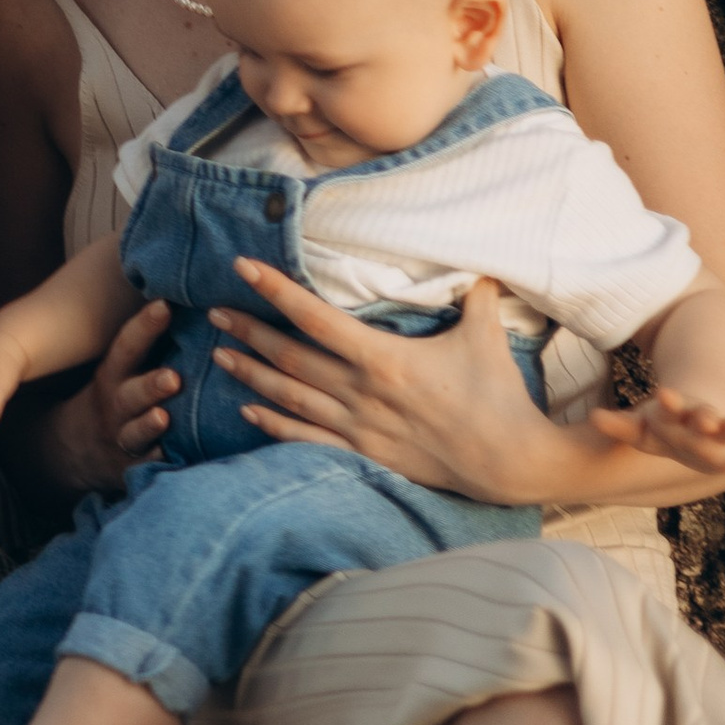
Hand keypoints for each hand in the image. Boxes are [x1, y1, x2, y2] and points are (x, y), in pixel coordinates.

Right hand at [24, 300, 180, 502]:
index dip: (145, 326)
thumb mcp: (121, 367)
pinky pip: (143, 467)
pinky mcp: (129, 467)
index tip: (165, 306)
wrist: (74, 447)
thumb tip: (188, 297)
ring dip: (149, 425)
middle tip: (173, 377)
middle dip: (151, 385)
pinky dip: (155, 463)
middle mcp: (116, 403)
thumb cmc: (116, 394)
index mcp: (114, 373)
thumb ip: (149, 341)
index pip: (128, 346)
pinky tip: (168, 458)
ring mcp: (121, 436)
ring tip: (163, 418)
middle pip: (130, 392)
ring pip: (134, 433)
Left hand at [212, 269, 562, 506]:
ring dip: (252, 375)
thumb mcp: (484, 334)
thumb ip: (473, 296)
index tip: (243, 269)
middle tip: (214, 312)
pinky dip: (274, 425)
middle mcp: (360, 393)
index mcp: (382, 359)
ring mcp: (358, 427)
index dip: (276, 291)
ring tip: (219, 357)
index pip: (315, 317)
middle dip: (249, 332)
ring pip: (290, 397)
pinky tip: (248, 412)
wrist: (509, 462)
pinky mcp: (364, 454)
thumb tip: (477, 263)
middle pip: (290, 356)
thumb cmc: (497, 395)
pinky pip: (306, 440)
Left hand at [589, 388, 724, 479]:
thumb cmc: (664, 427)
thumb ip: (619, 426)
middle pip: (704, 417)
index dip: (669, 402)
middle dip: (706, 417)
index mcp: (677, 412)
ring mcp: (722, 432)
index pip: (671, 406)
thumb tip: (593, 418)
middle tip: (707, 417)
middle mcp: (702, 419)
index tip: (665, 395)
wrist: (699, 418)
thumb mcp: (640, 429)